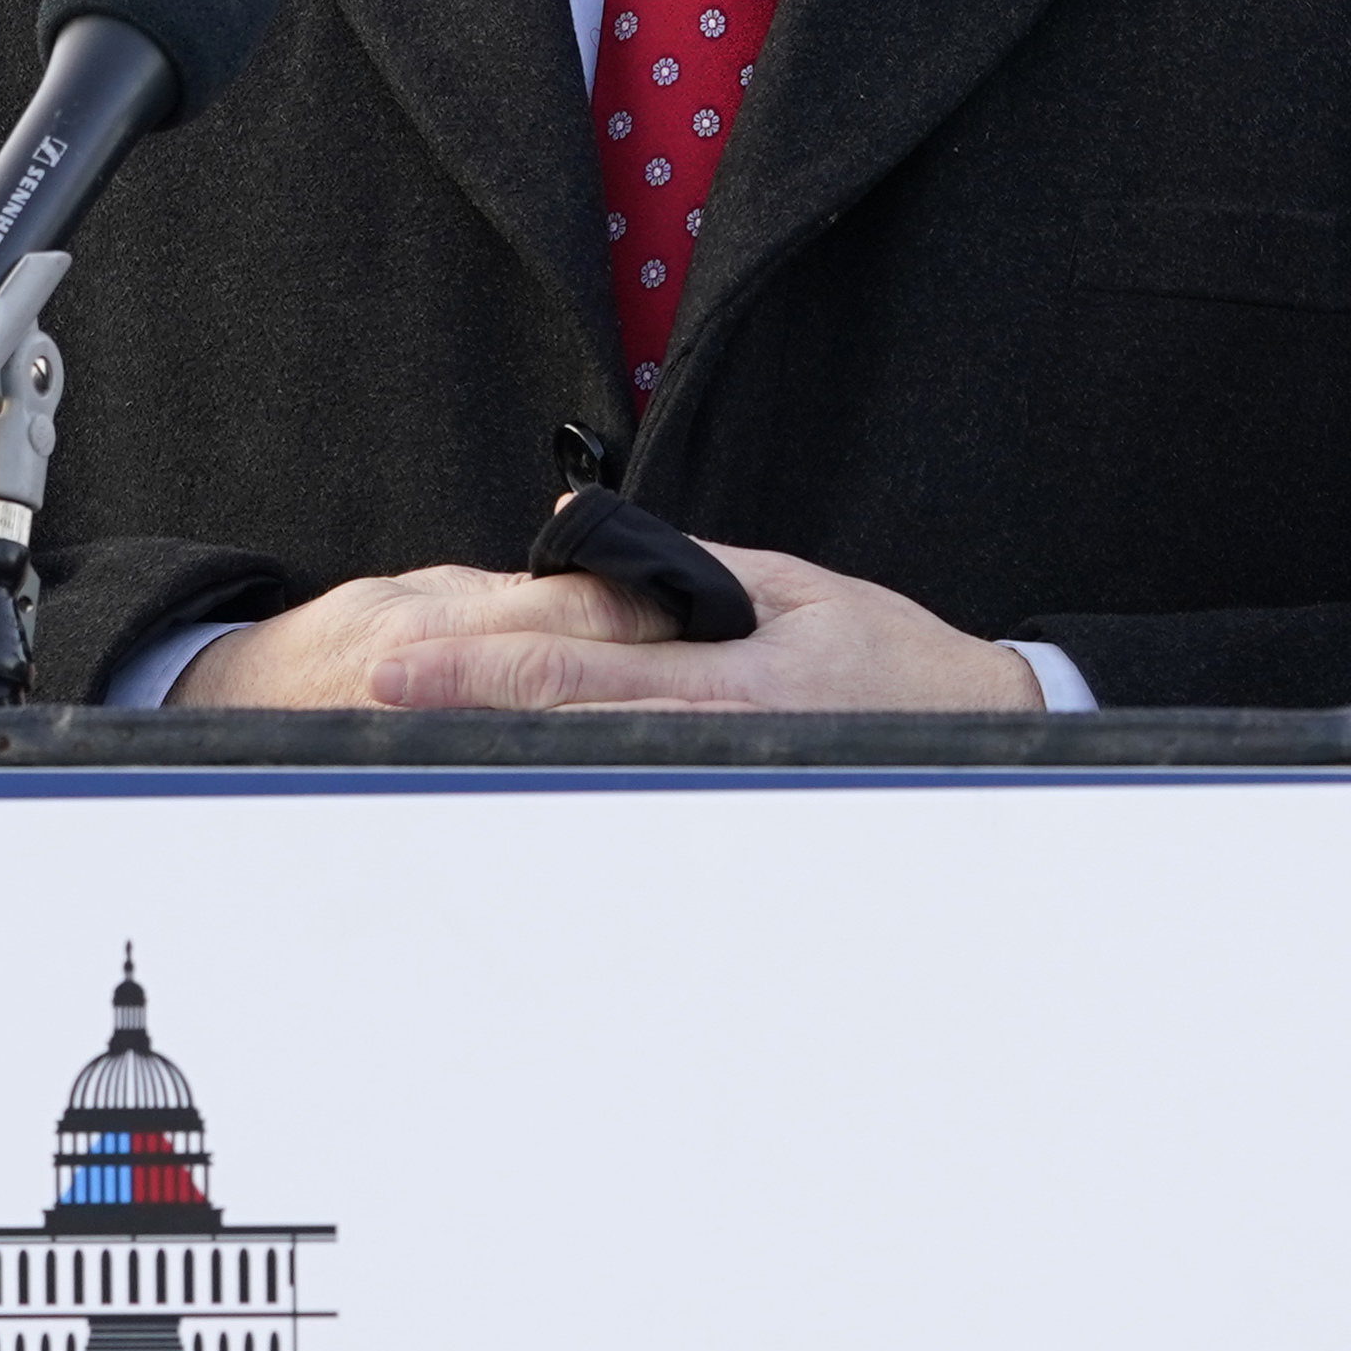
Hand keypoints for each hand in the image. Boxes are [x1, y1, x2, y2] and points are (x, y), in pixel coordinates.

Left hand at [170, 545, 1040, 713]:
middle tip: (375, 699)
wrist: (975, 732)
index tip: (406, 661)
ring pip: (584, 768)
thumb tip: (592, 543)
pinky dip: (559, 779)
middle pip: (560, 725)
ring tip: (412, 740)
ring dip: (495, 752)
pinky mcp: (726, 807)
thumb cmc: (889, 657)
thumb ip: (690, 572)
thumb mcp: (796, 587)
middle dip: (461, 711)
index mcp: (726, 678)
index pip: (578, 665)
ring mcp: (717, 783)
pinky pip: (629, 790)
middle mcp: (711, 739)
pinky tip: (503, 774)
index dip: (482, 663)